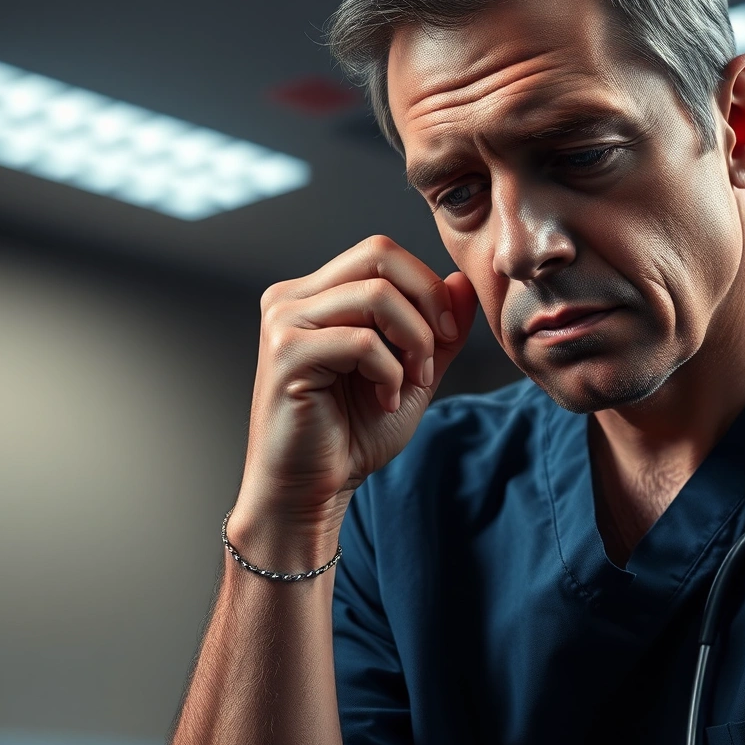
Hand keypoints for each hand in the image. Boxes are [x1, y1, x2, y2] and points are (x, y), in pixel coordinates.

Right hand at [232, 236, 477, 564]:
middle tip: (432, 357)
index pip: (382, 254)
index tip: (446, 337)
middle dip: (426, 303)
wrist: (312, 490)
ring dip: (412, 342)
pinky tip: (384, 401)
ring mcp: (284, 321)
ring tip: (409, 383)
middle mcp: (292, 298)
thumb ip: (437, 329)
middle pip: (379, 256)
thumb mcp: (413, 374)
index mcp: (316, 294)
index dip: (427, 287)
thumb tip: (461, 282)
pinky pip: (361, 341)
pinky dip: (389, 373)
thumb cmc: (352, 435)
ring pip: (376, 296)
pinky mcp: (285, 352)